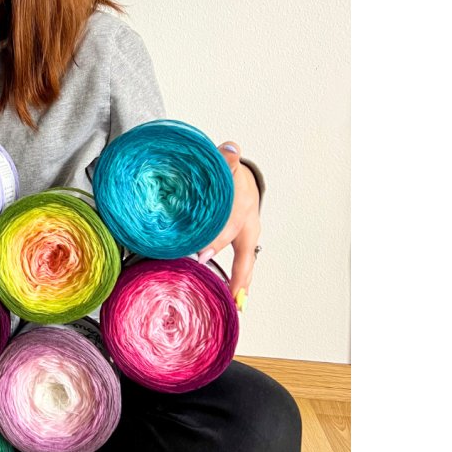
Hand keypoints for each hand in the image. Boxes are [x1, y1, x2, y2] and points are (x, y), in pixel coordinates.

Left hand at [197, 142, 259, 310]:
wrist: (244, 182)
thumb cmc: (231, 177)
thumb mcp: (229, 164)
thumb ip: (226, 158)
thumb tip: (230, 147)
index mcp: (244, 208)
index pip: (230, 226)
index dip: (216, 240)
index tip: (201, 253)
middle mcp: (249, 227)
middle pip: (240, 251)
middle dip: (229, 269)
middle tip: (213, 285)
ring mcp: (248, 239)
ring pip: (247, 265)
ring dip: (240, 283)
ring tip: (235, 304)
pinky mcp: (244, 246)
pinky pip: (243, 268)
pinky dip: (240, 284)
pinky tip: (235, 301)